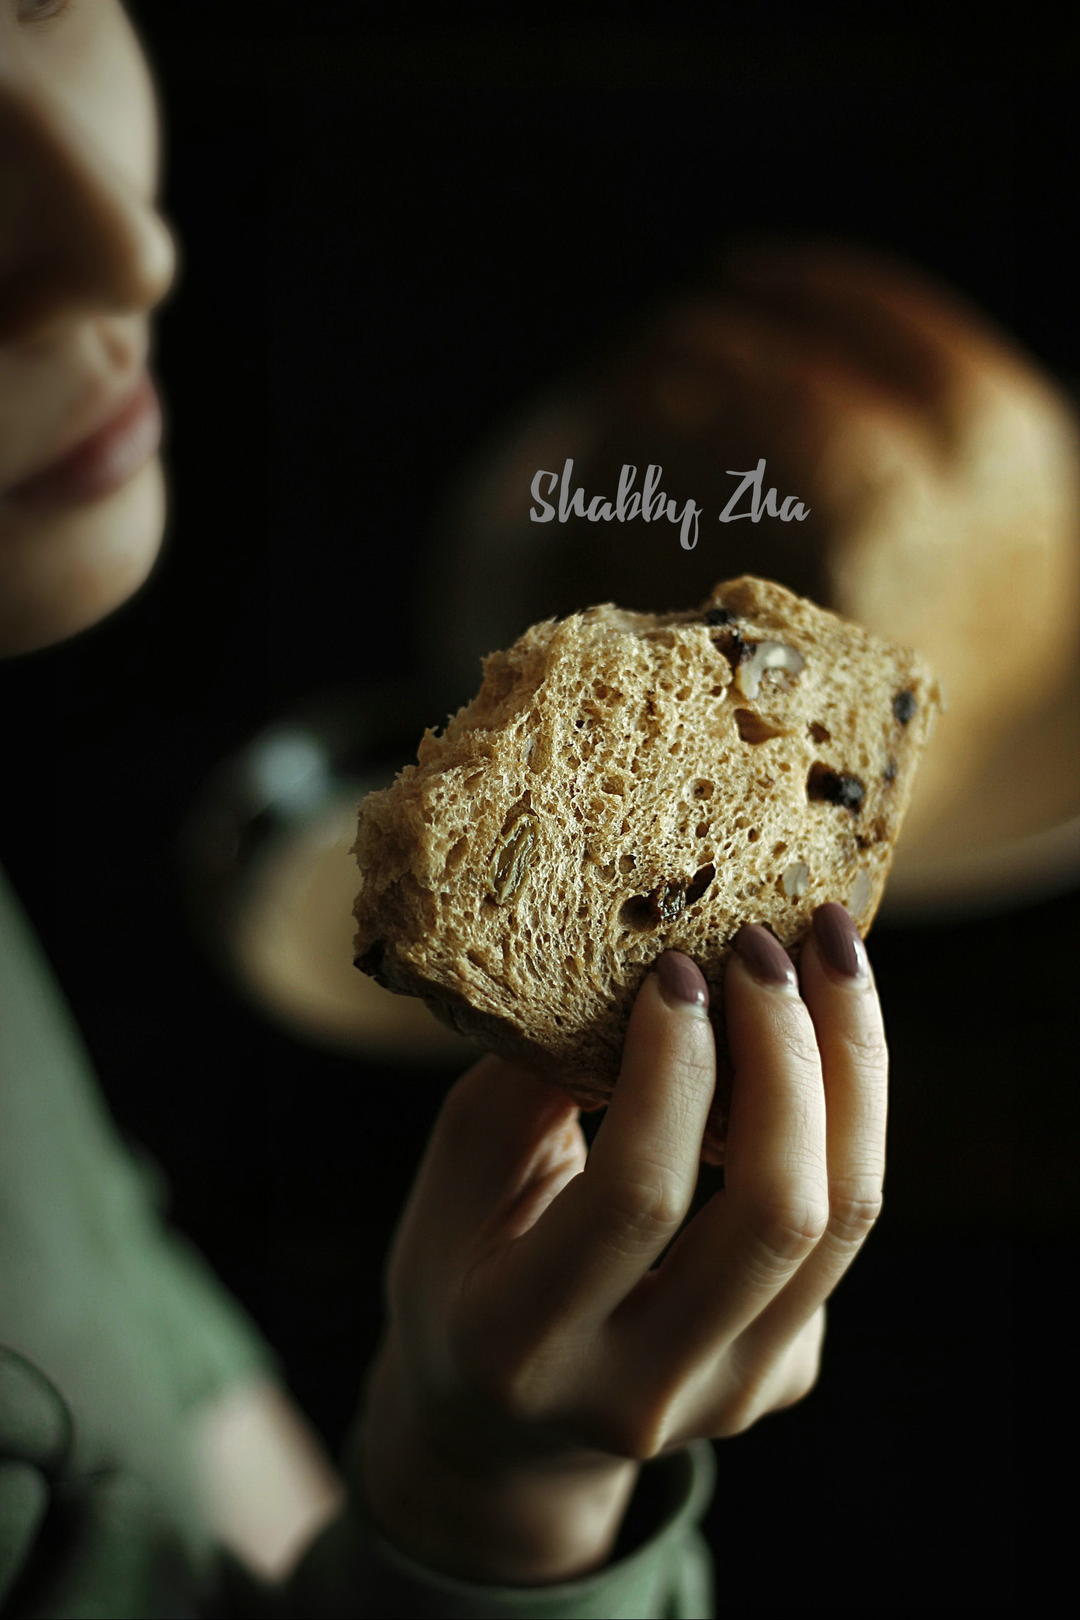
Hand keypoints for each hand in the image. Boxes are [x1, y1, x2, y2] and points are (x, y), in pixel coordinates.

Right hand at [359, 902, 886, 1584]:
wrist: (505, 1426)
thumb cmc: (464, 1267)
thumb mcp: (461, 1175)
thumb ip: (531, 1080)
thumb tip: (626, 963)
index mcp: (523, 1343)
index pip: (636, 1197)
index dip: (673, 1068)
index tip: (678, 966)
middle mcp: (640, 1393)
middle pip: (775, 1214)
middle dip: (789, 1053)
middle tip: (768, 944)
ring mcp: (729, 1396)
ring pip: (844, 1220)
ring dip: (851, 1068)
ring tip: (830, 956)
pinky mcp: (785, 1376)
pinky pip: (841, 1226)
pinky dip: (840, 1112)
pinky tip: (815, 1033)